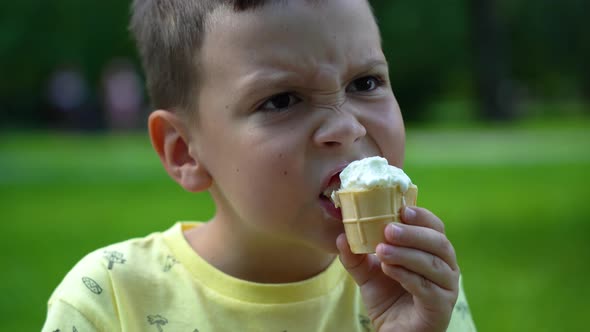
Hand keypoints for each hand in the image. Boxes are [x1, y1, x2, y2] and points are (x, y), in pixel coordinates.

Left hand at [337, 206, 459, 331]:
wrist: (393, 331)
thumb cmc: (388, 297)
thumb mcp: (367, 273)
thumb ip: (356, 255)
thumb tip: (341, 236)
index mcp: (433, 251)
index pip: (435, 226)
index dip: (421, 216)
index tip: (401, 209)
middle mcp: (446, 266)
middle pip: (438, 242)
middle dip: (412, 233)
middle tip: (388, 229)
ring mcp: (447, 287)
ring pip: (433, 263)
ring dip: (406, 253)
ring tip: (381, 250)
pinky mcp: (441, 307)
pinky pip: (427, 287)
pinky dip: (407, 275)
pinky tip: (388, 269)